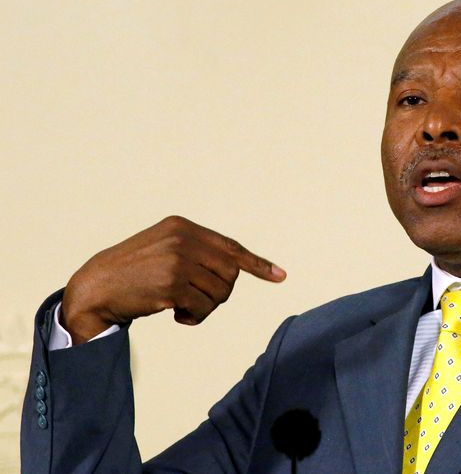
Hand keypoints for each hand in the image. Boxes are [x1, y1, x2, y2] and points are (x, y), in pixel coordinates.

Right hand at [61, 215, 285, 344]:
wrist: (96, 287)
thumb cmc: (133, 271)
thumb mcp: (164, 248)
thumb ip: (197, 251)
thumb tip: (237, 267)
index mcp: (183, 226)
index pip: (231, 247)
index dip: (257, 264)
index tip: (280, 276)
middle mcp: (183, 239)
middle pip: (229, 274)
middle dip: (219, 292)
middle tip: (197, 299)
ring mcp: (177, 261)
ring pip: (219, 293)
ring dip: (205, 308)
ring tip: (183, 307)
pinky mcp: (172, 285)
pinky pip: (203, 308)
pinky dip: (194, 318)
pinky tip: (176, 317)